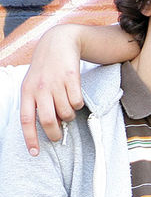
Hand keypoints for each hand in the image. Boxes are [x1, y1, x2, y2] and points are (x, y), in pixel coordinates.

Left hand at [20, 25, 84, 155]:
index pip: (26, 120)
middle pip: (48, 120)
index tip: (35, 153)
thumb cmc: (45, 68)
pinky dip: (78, 104)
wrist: (58, 43)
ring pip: (66, 112)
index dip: (30, 138)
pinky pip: (77, 101)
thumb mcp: (34, 84)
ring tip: (67, 109)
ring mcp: (56, 83)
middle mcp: (40, 88)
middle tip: (59, 136)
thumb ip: (37, 103)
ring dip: (69, 115)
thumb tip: (50, 125)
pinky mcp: (72, 78)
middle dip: (55, 133)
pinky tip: (75, 97)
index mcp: (27, 91)